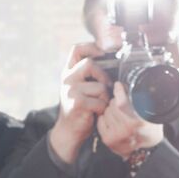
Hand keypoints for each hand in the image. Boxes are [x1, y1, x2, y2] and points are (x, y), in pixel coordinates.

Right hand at [48, 42, 109, 164]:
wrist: (69, 131)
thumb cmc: (80, 109)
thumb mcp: (80, 88)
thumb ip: (88, 76)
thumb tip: (111, 62)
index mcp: (68, 73)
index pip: (76, 49)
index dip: (90, 46)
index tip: (102, 51)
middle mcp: (67, 79)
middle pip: (90, 64)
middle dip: (103, 76)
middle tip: (106, 87)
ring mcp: (71, 90)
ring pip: (99, 86)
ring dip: (105, 97)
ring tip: (99, 104)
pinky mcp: (77, 103)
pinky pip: (100, 100)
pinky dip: (102, 108)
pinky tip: (97, 113)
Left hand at [96, 82, 163, 158]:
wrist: (146, 151)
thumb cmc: (150, 130)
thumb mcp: (151, 112)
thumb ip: (141, 99)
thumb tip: (126, 86)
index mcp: (138, 121)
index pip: (122, 102)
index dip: (119, 90)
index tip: (119, 86)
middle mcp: (125, 129)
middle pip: (113, 104)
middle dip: (117, 103)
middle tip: (124, 107)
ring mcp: (115, 135)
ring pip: (106, 111)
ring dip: (111, 111)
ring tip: (120, 117)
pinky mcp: (108, 139)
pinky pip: (101, 120)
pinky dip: (105, 119)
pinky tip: (114, 123)